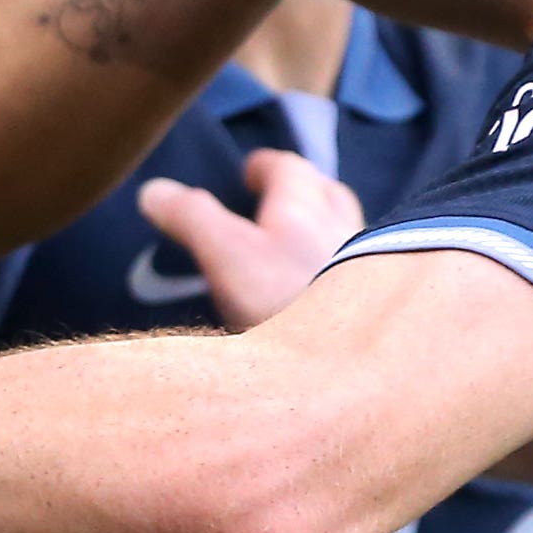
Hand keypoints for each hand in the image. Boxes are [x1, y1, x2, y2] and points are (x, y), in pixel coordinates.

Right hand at [137, 149, 364, 328]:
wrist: (356, 367)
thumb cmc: (289, 302)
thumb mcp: (228, 256)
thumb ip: (193, 219)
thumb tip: (152, 190)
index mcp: (307, 206)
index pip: (289, 167)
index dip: (266, 165)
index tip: (250, 171)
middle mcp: (346, 227)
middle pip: (328, 194)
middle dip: (305, 191)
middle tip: (280, 203)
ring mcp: (373, 267)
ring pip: (348, 233)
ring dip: (327, 231)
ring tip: (304, 247)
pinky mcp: (380, 308)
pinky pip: (362, 274)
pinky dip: (343, 272)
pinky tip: (329, 295)